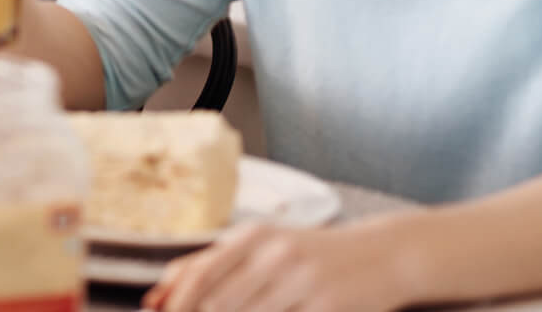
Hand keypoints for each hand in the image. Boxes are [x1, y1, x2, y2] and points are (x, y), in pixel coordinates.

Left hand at [146, 221, 420, 311]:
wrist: (385, 255)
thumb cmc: (311, 255)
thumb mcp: (262, 247)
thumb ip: (210, 266)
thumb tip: (156, 297)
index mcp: (254, 236)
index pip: (199, 274)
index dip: (177, 303)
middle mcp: (276, 254)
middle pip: (220, 304)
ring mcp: (304, 282)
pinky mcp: (330, 307)